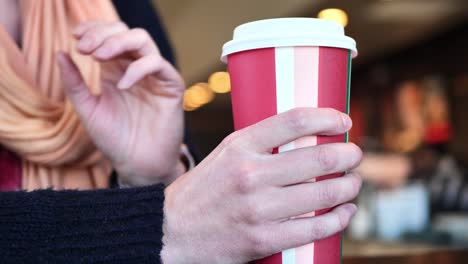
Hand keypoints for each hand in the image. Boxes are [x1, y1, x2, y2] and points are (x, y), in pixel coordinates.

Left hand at [57, 21, 185, 184]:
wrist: (138, 165)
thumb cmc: (115, 140)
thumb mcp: (87, 109)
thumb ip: (74, 83)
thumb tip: (60, 52)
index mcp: (116, 70)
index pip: (108, 37)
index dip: (92, 31)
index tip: (75, 40)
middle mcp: (135, 69)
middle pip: (125, 32)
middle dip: (102, 34)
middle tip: (85, 48)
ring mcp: (154, 76)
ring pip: (142, 41)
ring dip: (118, 43)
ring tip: (98, 57)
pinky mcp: (171, 86)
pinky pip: (158, 64)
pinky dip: (138, 69)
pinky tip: (121, 86)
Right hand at [161, 108, 361, 262]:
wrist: (171, 230)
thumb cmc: (203, 190)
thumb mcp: (225, 154)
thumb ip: (260, 143)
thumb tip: (306, 136)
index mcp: (240, 145)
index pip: (295, 121)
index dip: (327, 117)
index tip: (344, 121)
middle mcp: (250, 174)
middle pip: (318, 157)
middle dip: (348, 155)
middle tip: (355, 155)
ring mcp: (258, 209)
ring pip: (324, 194)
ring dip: (349, 186)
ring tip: (352, 183)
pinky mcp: (263, 239)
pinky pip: (315, 228)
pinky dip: (339, 219)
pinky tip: (345, 212)